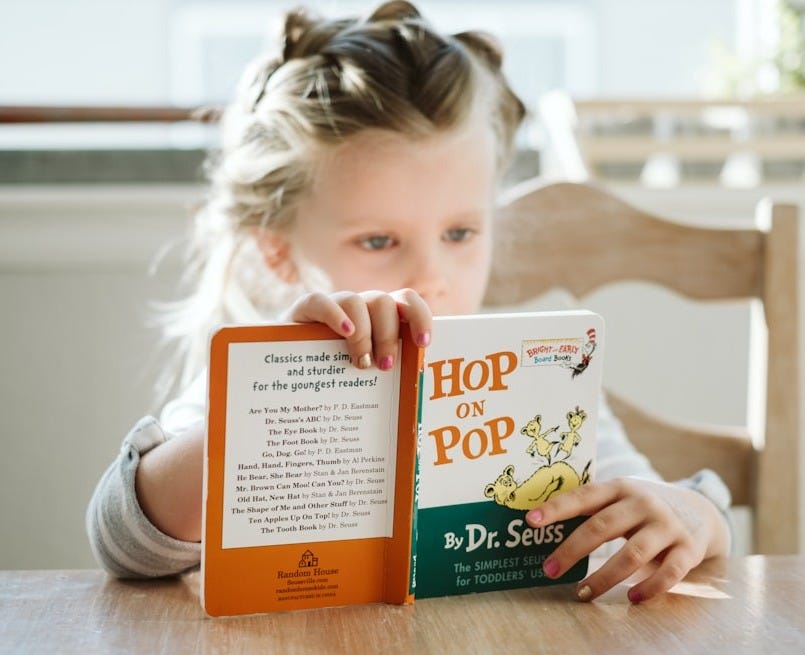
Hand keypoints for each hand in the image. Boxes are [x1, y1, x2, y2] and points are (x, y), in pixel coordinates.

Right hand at [282, 288, 431, 369]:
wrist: (288, 371)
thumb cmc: (335, 377)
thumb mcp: (365, 375)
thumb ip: (386, 375)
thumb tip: (413, 407)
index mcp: (380, 318)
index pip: (406, 301)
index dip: (419, 317)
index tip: (424, 343)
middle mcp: (360, 307)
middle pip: (384, 303)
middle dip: (389, 335)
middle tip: (385, 366)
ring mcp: (333, 306)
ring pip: (357, 301)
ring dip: (365, 333)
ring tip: (361, 364)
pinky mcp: (304, 310)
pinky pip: (321, 301)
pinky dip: (335, 315)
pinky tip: (345, 333)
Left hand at [525, 477, 729, 603]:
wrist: (700, 509)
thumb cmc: (642, 507)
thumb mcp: (620, 498)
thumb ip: (591, 509)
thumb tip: (543, 528)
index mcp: (619, 488)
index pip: (584, 496)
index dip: (557, 508)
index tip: (531, 520)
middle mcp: (643, 503)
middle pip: (602, 526)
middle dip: (572, 550)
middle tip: (548, 569)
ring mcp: (667, 525)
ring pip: (632, 554)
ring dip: (604, 577)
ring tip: (582, 593)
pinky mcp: (688, 549)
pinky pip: (669, 573)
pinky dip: (649, 588)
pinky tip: (631, 599)